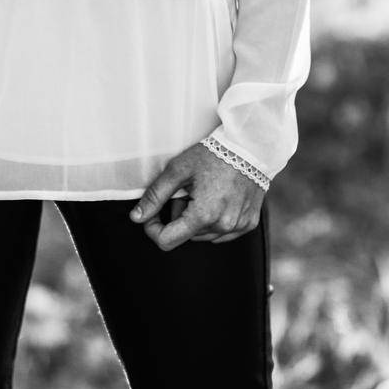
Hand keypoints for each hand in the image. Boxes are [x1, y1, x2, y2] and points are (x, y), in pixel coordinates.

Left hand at [129, 144, 265, 250]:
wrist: (251, 146)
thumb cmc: (214, 154)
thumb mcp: (178, 170)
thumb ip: (155, 195)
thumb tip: (137, 217)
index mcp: (203, 215)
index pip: (167, 241)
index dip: (153, 228)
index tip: (154, 213)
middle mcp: (222, 226)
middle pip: (185, 235)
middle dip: (179, 215)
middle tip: (186, 190)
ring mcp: (238, 227)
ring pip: (203, 235)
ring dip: (197, 218)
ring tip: (204, 192)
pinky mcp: (248, 223)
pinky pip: (222, 231)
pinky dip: (215, 219)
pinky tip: (219, 198)